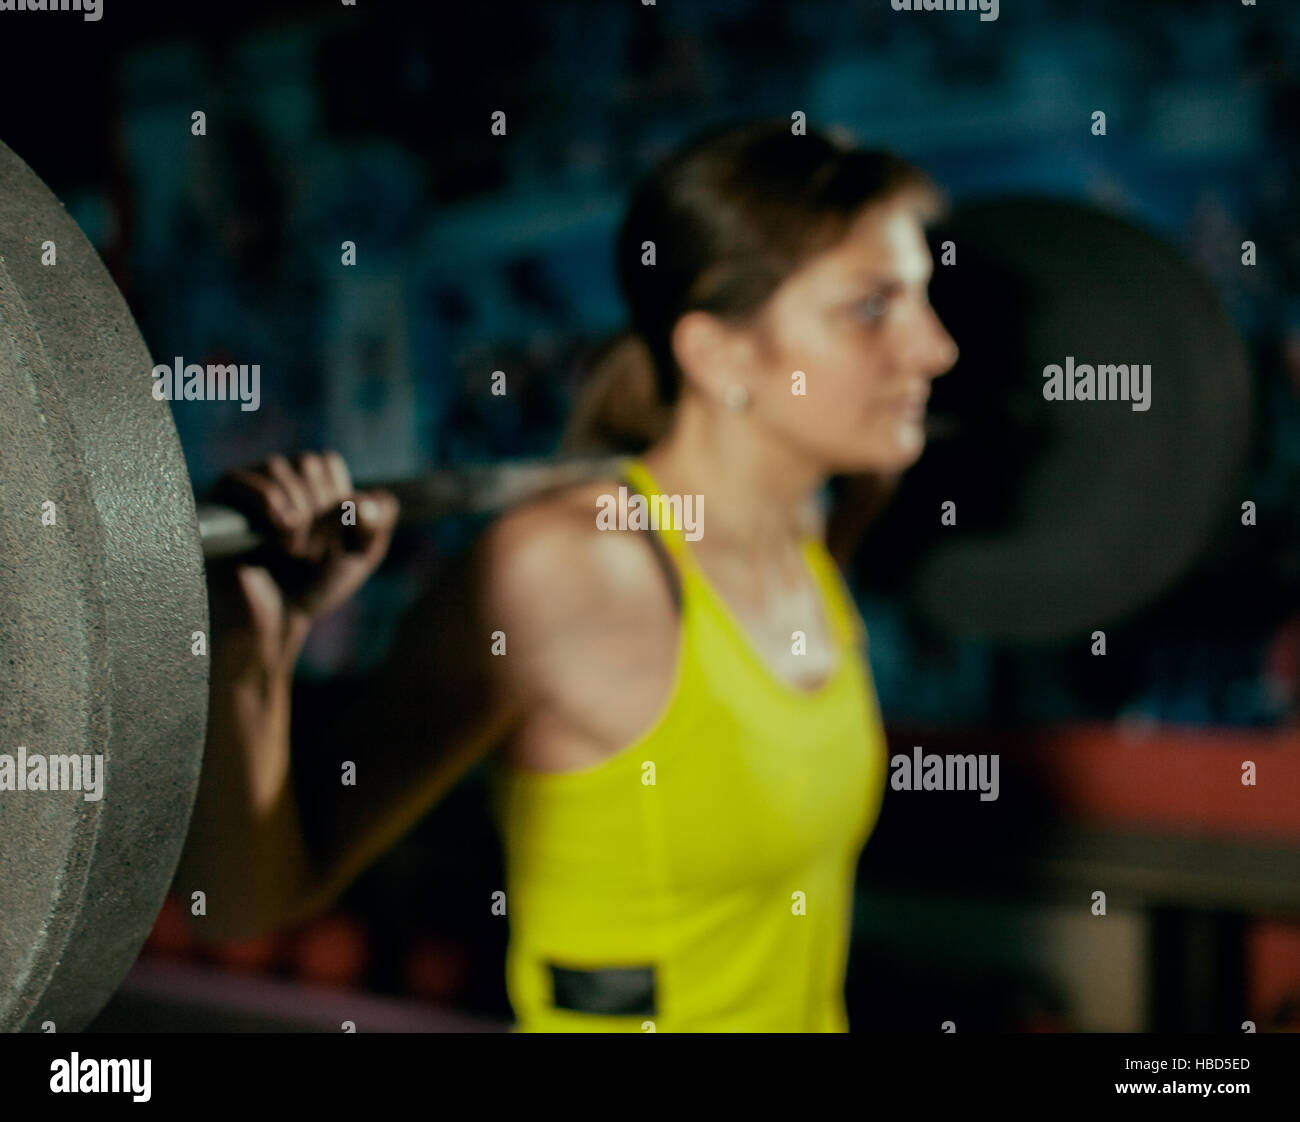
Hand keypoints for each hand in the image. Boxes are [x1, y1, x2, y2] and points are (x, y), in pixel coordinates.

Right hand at [208, 451, 398, 669]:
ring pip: (280, 469)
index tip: (334, 542)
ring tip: (293, 553)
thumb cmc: (312, 585)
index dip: (339, 502)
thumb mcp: (358, 554)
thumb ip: (375, 523)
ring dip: (299, 517)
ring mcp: (243, 488)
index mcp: (304, 481)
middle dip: (320, 514)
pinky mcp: (217, 505)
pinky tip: (282, 533)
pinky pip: (244, 481)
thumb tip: (370, 498)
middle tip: (311, 555)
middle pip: (308, 463)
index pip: (327, 463)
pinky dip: (271, 504)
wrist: (274, 622)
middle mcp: (272, 477)